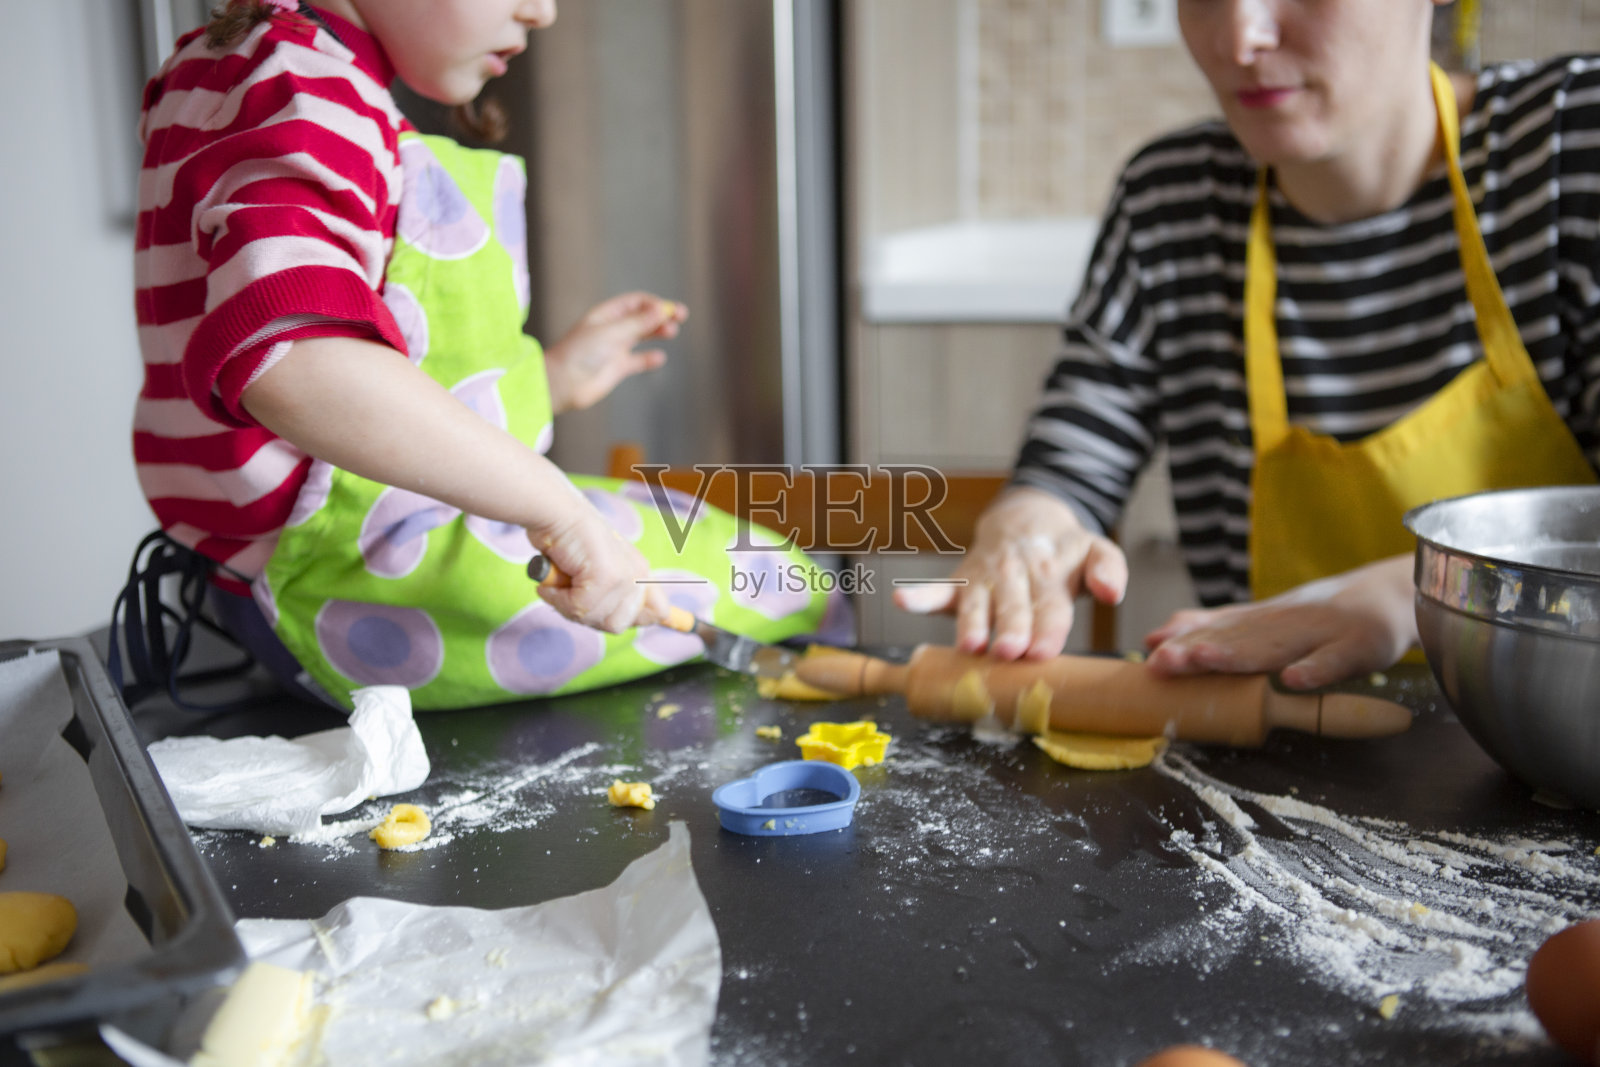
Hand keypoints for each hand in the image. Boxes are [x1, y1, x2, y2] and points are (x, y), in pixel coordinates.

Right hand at [526, 507, 671, 633]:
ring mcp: (624, 576)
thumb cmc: (569, 540)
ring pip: (596, 619)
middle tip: (569, 595)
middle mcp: (638, 574)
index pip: (659, 611)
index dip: (636, 619)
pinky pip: (579, 608)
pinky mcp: (606, 577)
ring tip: (558, 584)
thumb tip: (656, 617)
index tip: (606, 613)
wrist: (554, 513)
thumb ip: (619, 596)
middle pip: (618, 625)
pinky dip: (556, 598)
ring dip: (568, 607)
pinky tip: (550, 582)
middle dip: (588, 616)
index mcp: (640, 572)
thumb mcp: (598, 571)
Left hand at [544, 292, 686, 413]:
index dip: (655, 304)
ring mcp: (615, 348)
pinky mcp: (617, 368)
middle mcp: (612, 329)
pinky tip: (659, 357)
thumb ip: (637, 323)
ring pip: (643, 336)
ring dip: (658, 332)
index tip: (670, 310)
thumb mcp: (611, 333)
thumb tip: (662, 309)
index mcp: (607, 314)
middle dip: (662, 315)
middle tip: (681, 317)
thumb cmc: (579, 353)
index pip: (636, 302)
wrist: (562, 384)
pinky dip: (650, 359)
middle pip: (643, 317)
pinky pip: (638, 360)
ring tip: (671, 332)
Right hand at [894, 487, 1127, 659]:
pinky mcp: (960, 582)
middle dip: (1010, 630)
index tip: (1042, 651)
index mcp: (1050, 575)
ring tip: (969, 644)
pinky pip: (937, 589)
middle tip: (1008, 652)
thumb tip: (1111, 592)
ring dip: (971, 623)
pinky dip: (919, 596)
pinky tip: (903, 600)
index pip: (1050, 607)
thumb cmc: (1062, 550)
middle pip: (1013, 608)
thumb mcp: (1096, 550)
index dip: (1046, 630)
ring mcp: (984, 580)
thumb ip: (1109, 569)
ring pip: (977, 604)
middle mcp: (1015, 578)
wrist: (1025, 516)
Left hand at [1142, 554, 1417, 688]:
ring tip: (1205, 659)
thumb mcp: (1262, 621)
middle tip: (1163, 661)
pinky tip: (1292, 680)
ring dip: (1241, 654)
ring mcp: (1322, 633)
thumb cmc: (1318, 617)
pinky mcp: (1359, 646)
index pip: (1218, 632)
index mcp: (1262, 622)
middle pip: (1238, 639)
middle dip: (1198, 650)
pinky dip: (1315, 670)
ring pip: (1278, 646)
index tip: (1147, 653)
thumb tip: (1154, 637)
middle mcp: (1285, 624)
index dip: (1183, 642)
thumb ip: (1213, 628)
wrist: (1390, 595)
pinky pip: (1336, 661)